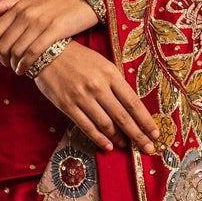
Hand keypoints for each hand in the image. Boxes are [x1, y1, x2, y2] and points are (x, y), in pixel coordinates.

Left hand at [0, 0, 97, 71]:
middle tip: (6, 66)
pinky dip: (27, 65)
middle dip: (1, 60)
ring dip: (14, 65)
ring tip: (17, 70)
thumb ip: (6, 5)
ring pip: (16, 51)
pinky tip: (27, 70)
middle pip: (2, 45)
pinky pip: (33, 53)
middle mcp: (26, 15)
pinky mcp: (55, 31)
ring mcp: (40, 23)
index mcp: (18, 7)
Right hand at [25, 38, 159, 152]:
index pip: (133, 102)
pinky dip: (99, 139)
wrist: (46, 52)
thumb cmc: (78, 58)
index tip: (155, 133)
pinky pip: (86, 127)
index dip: (145, 121)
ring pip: (106, 124)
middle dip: (138, 135)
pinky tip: (107, 146)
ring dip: (118, 138)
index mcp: (110, 74)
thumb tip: (130, 108)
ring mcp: (82, 97)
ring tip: (126, 145)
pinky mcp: (67, 106)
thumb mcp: (102, 64)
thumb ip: (116, 83)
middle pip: (123, 117)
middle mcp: (98, 86)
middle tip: (148, 148)